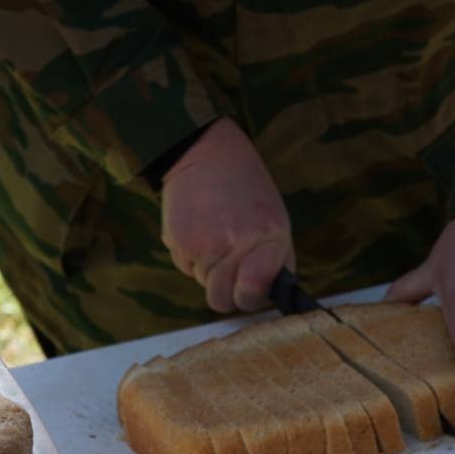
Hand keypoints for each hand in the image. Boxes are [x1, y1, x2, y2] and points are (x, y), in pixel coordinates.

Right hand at [160, 118, 293, 312]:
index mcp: (267, 240)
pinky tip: (200, 227)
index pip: (252, 296)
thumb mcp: (277, 220)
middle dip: (226, 289)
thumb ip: (276, 261)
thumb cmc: (247, 188)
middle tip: (230, 264)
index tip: (250, 288)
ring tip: (215, 233)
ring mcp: (202, 246)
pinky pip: (184, 266)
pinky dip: (191, 255)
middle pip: (221, 301)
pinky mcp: (177, 242)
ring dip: (208, 267)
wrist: (206, 153)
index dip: (250, 297)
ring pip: (202, 282)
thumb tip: (271, 294)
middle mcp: (234, 246)